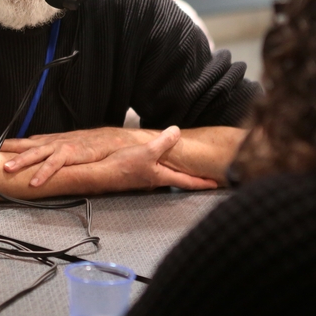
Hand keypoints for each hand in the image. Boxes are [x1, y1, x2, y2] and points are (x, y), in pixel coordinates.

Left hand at [0, 127, 148, 187]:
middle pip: (21, 144)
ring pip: (35, 154)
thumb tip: (26, 160)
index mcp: (43, 141)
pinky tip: (34, 183)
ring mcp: (58, 148)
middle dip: (2, 147)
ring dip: (20, 161)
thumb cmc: (80, 146)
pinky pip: (54, 166)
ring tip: (6, 168)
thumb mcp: (58, 148)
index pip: (18, 141)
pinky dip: (44, 174)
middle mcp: (48, 142)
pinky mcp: (70, 155)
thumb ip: (43, 153)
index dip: (0, 143)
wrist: (105, 141)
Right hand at [96, 126, 217, 190]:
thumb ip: (164, 141)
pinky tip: (153, 164)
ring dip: (173, 174)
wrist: (100, 175)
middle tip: (202, 177)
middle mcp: (154, 182)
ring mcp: (143, 182)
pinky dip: (158, 170)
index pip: (187, 181)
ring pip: (163, 177)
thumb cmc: (124, 165)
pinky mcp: (132, 178)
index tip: (216, 184)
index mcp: (162, 176)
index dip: (202, 182)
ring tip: (181, 169)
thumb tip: (177, 131)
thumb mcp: (148, 151)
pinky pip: (150, 173)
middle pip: (176, 181)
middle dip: (189, 179)